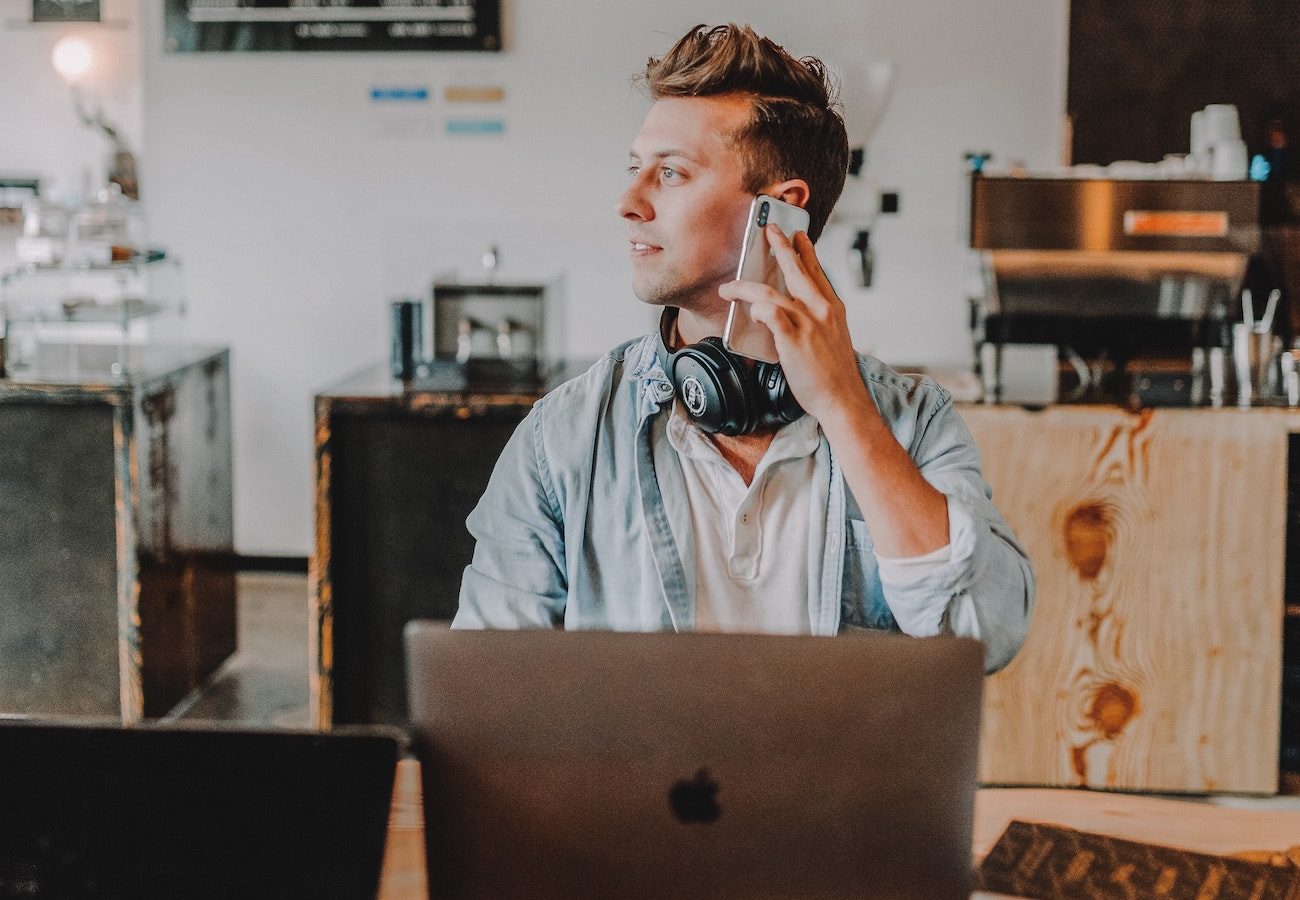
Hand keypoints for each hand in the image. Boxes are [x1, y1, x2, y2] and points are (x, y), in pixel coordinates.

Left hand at [717, 224, 870, 423]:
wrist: (842, 398)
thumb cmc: (835, 373)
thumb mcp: (834, 337)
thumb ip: (817, 320)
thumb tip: (793, 312)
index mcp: (832, 309)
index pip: (817, 272)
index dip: (805, 251)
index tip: (798, 235)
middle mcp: (820, 310)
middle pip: (796, 271)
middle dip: (781, 247)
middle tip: (769, 231)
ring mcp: (806, 324)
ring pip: (771, 293)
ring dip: (745, 287)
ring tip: (730, 287)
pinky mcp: (793, 340)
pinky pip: (770, 315)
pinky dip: (758, 309)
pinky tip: (750, 309)